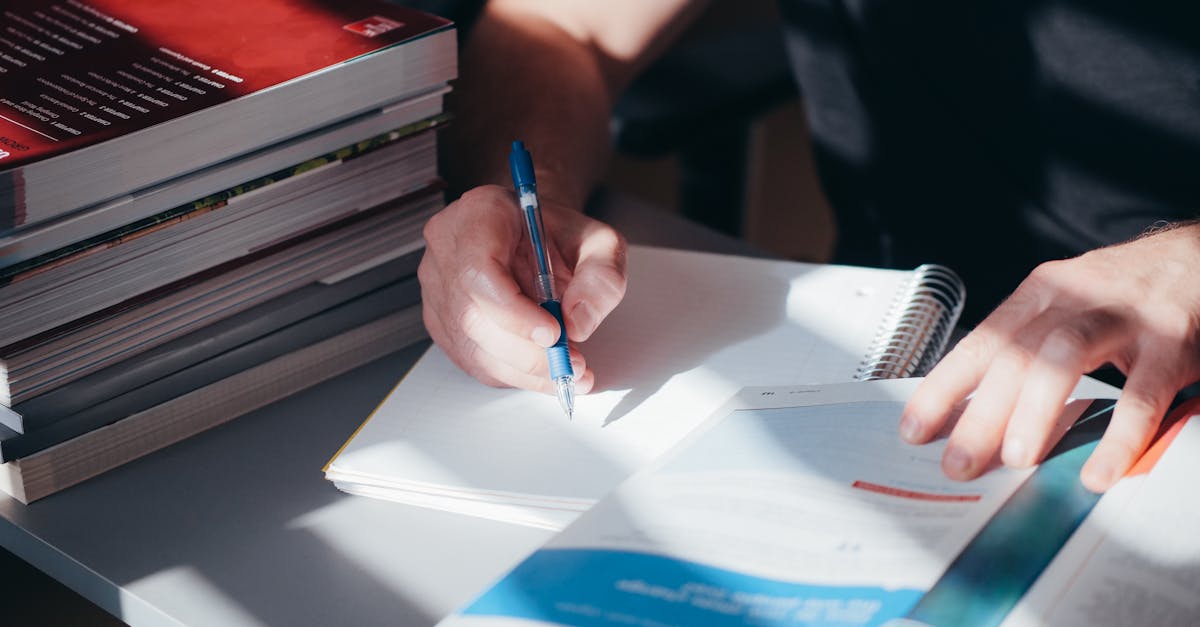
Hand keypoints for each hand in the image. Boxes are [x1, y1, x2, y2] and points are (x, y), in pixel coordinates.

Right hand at [418, 185, 627, 393]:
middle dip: (526, 352)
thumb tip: (578, 322)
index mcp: (480, 215)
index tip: (553, 333)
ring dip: (523, 369)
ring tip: (566, 371)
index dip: (513, 312)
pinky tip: (543, 372)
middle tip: (570, 364)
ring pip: (471, 345)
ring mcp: (439, 288)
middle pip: (472, 316)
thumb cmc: (561, 236)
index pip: (479, 271)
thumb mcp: (600, 243)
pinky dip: (513, 374)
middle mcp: (448, 249)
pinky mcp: (443, 321)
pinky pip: (472, 359)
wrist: (538, 240)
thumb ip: (601, 277)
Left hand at [900, 222, 1199, 491]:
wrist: (1199, 258)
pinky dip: (1118, 436)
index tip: (914, 430)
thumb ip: (1026, 349)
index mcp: (1039, 293)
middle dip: (979, 413)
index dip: (942, 388)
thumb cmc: (1124, 294)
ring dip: (1035, 411)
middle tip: (957, 462)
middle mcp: (1075, 299)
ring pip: (1064, 358)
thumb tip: (972, 412)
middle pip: (1014, 354)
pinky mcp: (1172, 343)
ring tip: (1016, 459)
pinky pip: (1141, 395)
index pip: (980, 343)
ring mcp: (1124, 318)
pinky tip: (1098, 471)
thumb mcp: (1066, 305)